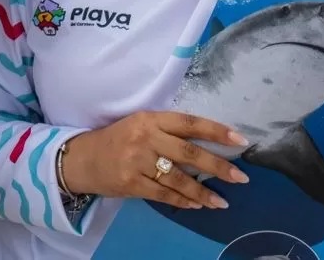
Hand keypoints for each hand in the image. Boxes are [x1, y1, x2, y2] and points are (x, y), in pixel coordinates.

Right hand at [59, 112, 247, 209]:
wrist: (82, 158)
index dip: (216, 130)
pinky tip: (197, 205)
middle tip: (241, 178)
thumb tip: (208, 147)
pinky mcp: (132, 183)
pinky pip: (164, 194)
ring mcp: (137, 161)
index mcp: (150, 119)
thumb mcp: (140, 125)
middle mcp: (145, 137)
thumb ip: (168, 132)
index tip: (240, 140)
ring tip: (222, 201)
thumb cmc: (117, 140)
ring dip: (203, 192)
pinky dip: (183, 201)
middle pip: (188, 152)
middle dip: (218, 166)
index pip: (189, 122)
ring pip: (179, 179)